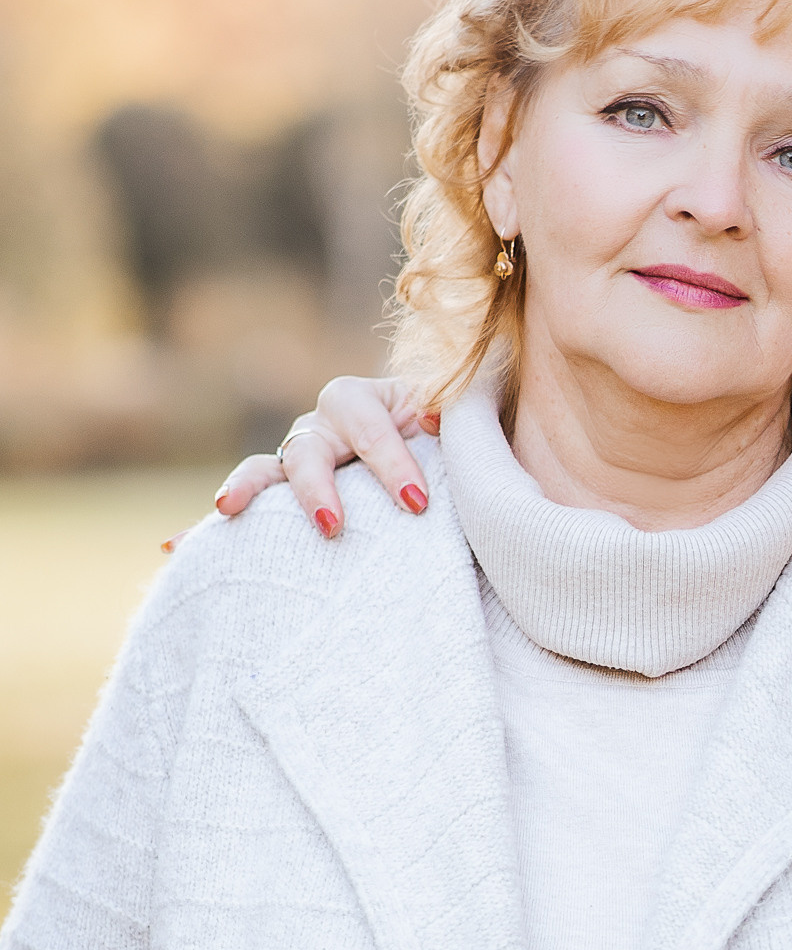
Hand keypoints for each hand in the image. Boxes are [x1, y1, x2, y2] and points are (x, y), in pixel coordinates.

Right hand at [213, 376, 439, 536]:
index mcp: (364, 401)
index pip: (369, 426)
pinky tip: (173, 547)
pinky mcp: (284, 499)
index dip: (391, 461)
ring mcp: (298, 462)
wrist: (444, 465)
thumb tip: (430, 416)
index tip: (416, 502)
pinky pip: (246, 514)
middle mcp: (322, 427)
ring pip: (265, 470)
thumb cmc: (454, 447)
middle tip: (334, 526)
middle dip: (316, 486)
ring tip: (229, 511)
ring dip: (247, 490)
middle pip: (307, 447)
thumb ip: (450, 414)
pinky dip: (206, 529)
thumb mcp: (460, 425)